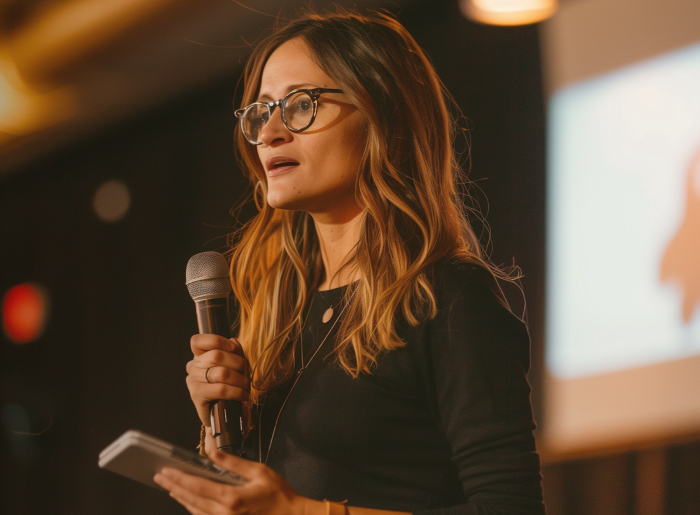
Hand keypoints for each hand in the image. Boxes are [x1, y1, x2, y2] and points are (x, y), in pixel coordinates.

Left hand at [154, 450, 316, 514]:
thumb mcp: (259, 472)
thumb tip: (212, 454)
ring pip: (195, 511)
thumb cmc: (279, 495)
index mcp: (231, 498)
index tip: (165, 471)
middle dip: (174, 487)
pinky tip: (190, 502)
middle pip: (191, 499)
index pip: (196, 486)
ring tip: (170, 488)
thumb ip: (234, 463)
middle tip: (160, 477)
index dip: (178, 478)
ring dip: (181, 498)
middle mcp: (224, 514)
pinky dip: (194, 509)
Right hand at [186, 335, 249, 426]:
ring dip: (240, 379)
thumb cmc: (229, 385)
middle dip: (238, 363)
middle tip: (246, 373)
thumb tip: (234, 342)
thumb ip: (234, 352)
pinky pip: (221, 390)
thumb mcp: (234, 365)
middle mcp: (193, 367)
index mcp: (199, 356)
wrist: (223, 414)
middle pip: (216, 355)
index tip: (233, 348)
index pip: (198, 341)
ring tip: (246, 385)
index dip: (218, 341)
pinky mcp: (197, 396)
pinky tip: (243, 395)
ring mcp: (193, 381)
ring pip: (221, 373)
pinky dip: (236, 392)